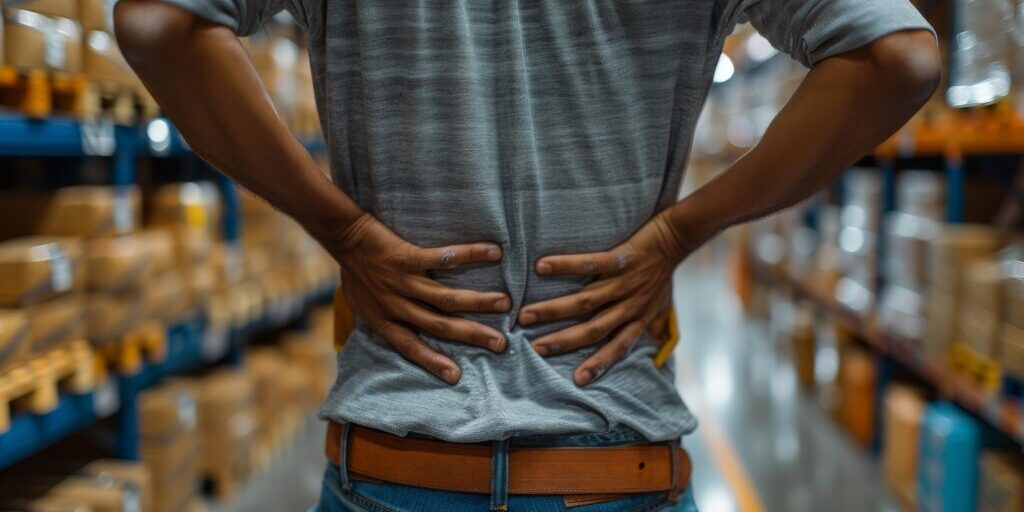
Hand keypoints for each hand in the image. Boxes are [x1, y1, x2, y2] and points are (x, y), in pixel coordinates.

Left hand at [329, 213, 510, 384]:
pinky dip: (469, 255)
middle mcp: (395, 305)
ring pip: (444, 298)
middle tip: (500, 343)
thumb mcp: (359, 303)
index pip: (410, 347)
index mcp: (383, 320)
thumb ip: (378, 318)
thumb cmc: (353, 269)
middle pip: (438, 325)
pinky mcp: (407, 257)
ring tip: (504, 303)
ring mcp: (402, 281)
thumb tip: (394, 331)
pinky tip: (493, 252)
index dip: (432, 362)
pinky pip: (442, 258)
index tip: (457, 377)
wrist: (342, 235)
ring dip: (476, 302)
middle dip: (470, 335)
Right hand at [519, 213, 693, 385]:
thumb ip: (650, 326)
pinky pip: (591, 263)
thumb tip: (647, 353)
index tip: (576, 380)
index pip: (618, 347)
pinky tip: (542, 267)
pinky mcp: (621, 258)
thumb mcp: (662, 306)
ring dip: (555, 309)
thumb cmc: (664, 273)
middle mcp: (631, 305)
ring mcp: (625, 282)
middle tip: (535, 348)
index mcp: (639, 318)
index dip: (599, 364)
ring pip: (586, 301)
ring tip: (526, 314)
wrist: (678, 236)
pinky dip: (566, 265)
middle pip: (594, 329)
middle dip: (564, 340)